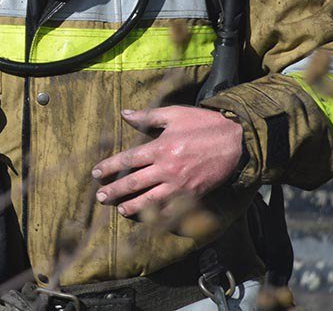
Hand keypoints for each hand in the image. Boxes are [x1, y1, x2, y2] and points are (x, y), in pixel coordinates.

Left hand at [91, 106, 242, 217]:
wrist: (235, 141)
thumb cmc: (203, 124)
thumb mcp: (175, 114)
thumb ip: (148, 116)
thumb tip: (124, 114)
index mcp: (160, 147)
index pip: (128, 160)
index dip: (110, 167)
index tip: (96, 173)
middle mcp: (167, 168)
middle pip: (134, 183)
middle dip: (115, 191)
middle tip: (101, 197)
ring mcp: (180, 185)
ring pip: (150, 200)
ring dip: (133, 206)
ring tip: (120, 210)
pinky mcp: (193, 195)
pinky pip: (172, 210)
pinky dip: (159, 216)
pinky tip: (149, 219)